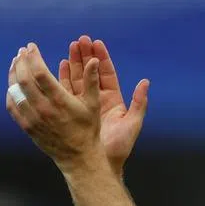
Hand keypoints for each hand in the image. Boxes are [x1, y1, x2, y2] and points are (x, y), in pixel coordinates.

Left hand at [7, 43, 103, 168]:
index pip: (39, 73)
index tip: (31, 47)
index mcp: (59, 100)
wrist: (78, 157)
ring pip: (15, 92)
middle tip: (22, 52)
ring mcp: (33, 119)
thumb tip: (94, 60)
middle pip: (23, 80)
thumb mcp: (93, 104)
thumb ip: (91, 81)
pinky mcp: (27, 127)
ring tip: (15, 63)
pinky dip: (10, 93)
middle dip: (21, 62)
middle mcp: (44, 109)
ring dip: (13, 75)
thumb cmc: (87, 129)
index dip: (33, 57)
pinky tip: (13, 85)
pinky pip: (12, 107)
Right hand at [58, 35, 148, 171]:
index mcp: (113, 101)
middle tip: (80, 40)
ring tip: (69, 46)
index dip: (102, 58)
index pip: (107, 74)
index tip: (96, 43)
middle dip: (86, 56)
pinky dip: (63, 78)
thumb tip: (145, 82)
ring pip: (78, 79)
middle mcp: (98, 101)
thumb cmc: (118, 149)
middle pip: (92, 73)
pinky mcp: (72, 112)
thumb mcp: (132, 124)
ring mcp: (84, 106)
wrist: (100, 165)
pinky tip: (59, 66)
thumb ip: (139, 103)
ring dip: (73, 63)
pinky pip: (67, 92)